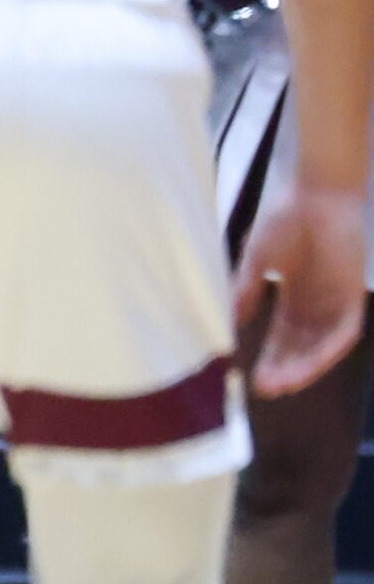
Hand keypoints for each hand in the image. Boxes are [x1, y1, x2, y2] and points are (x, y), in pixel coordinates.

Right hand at [239, 185, 368, 396]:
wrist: (315, 195)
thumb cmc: (283, 220)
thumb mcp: (256, 260)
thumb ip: (246, 290)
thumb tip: (231, 323)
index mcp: (291, 298)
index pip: (281, 339)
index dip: (268, 359)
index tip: (250, 379)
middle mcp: (315, 306)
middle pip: (300, 349)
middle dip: (284, 370)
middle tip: (266, 388)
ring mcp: (335, 302)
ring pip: (322, 347)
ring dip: (305, 367)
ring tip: (284, 382)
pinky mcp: (353, 296)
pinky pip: (345, 332)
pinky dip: (330, 349)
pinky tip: (314, 363)